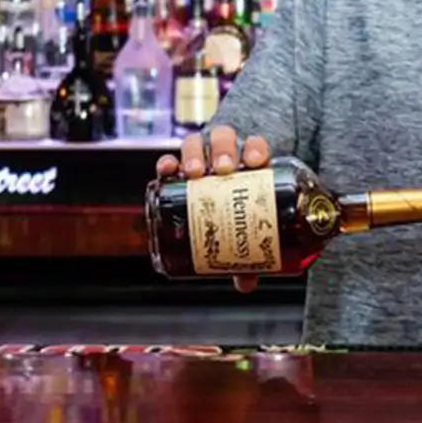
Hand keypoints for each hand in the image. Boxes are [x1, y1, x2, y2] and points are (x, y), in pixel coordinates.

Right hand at [155, 126, 271, 292]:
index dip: (255, 149)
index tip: (256, 161)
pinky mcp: (177, 166)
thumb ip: (249, 251)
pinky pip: (170, 158)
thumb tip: (246, 283)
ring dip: (195, 153)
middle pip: (225, 139)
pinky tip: (165, 170)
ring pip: (198, 143)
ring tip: (194, 172)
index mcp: (249, 163)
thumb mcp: (245, 225)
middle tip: (224, 169)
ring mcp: (201, 157)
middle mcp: (225, 155)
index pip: (255, 146)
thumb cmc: (238, 208)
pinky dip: (167, 161)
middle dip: (224, 150)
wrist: (219, 192)